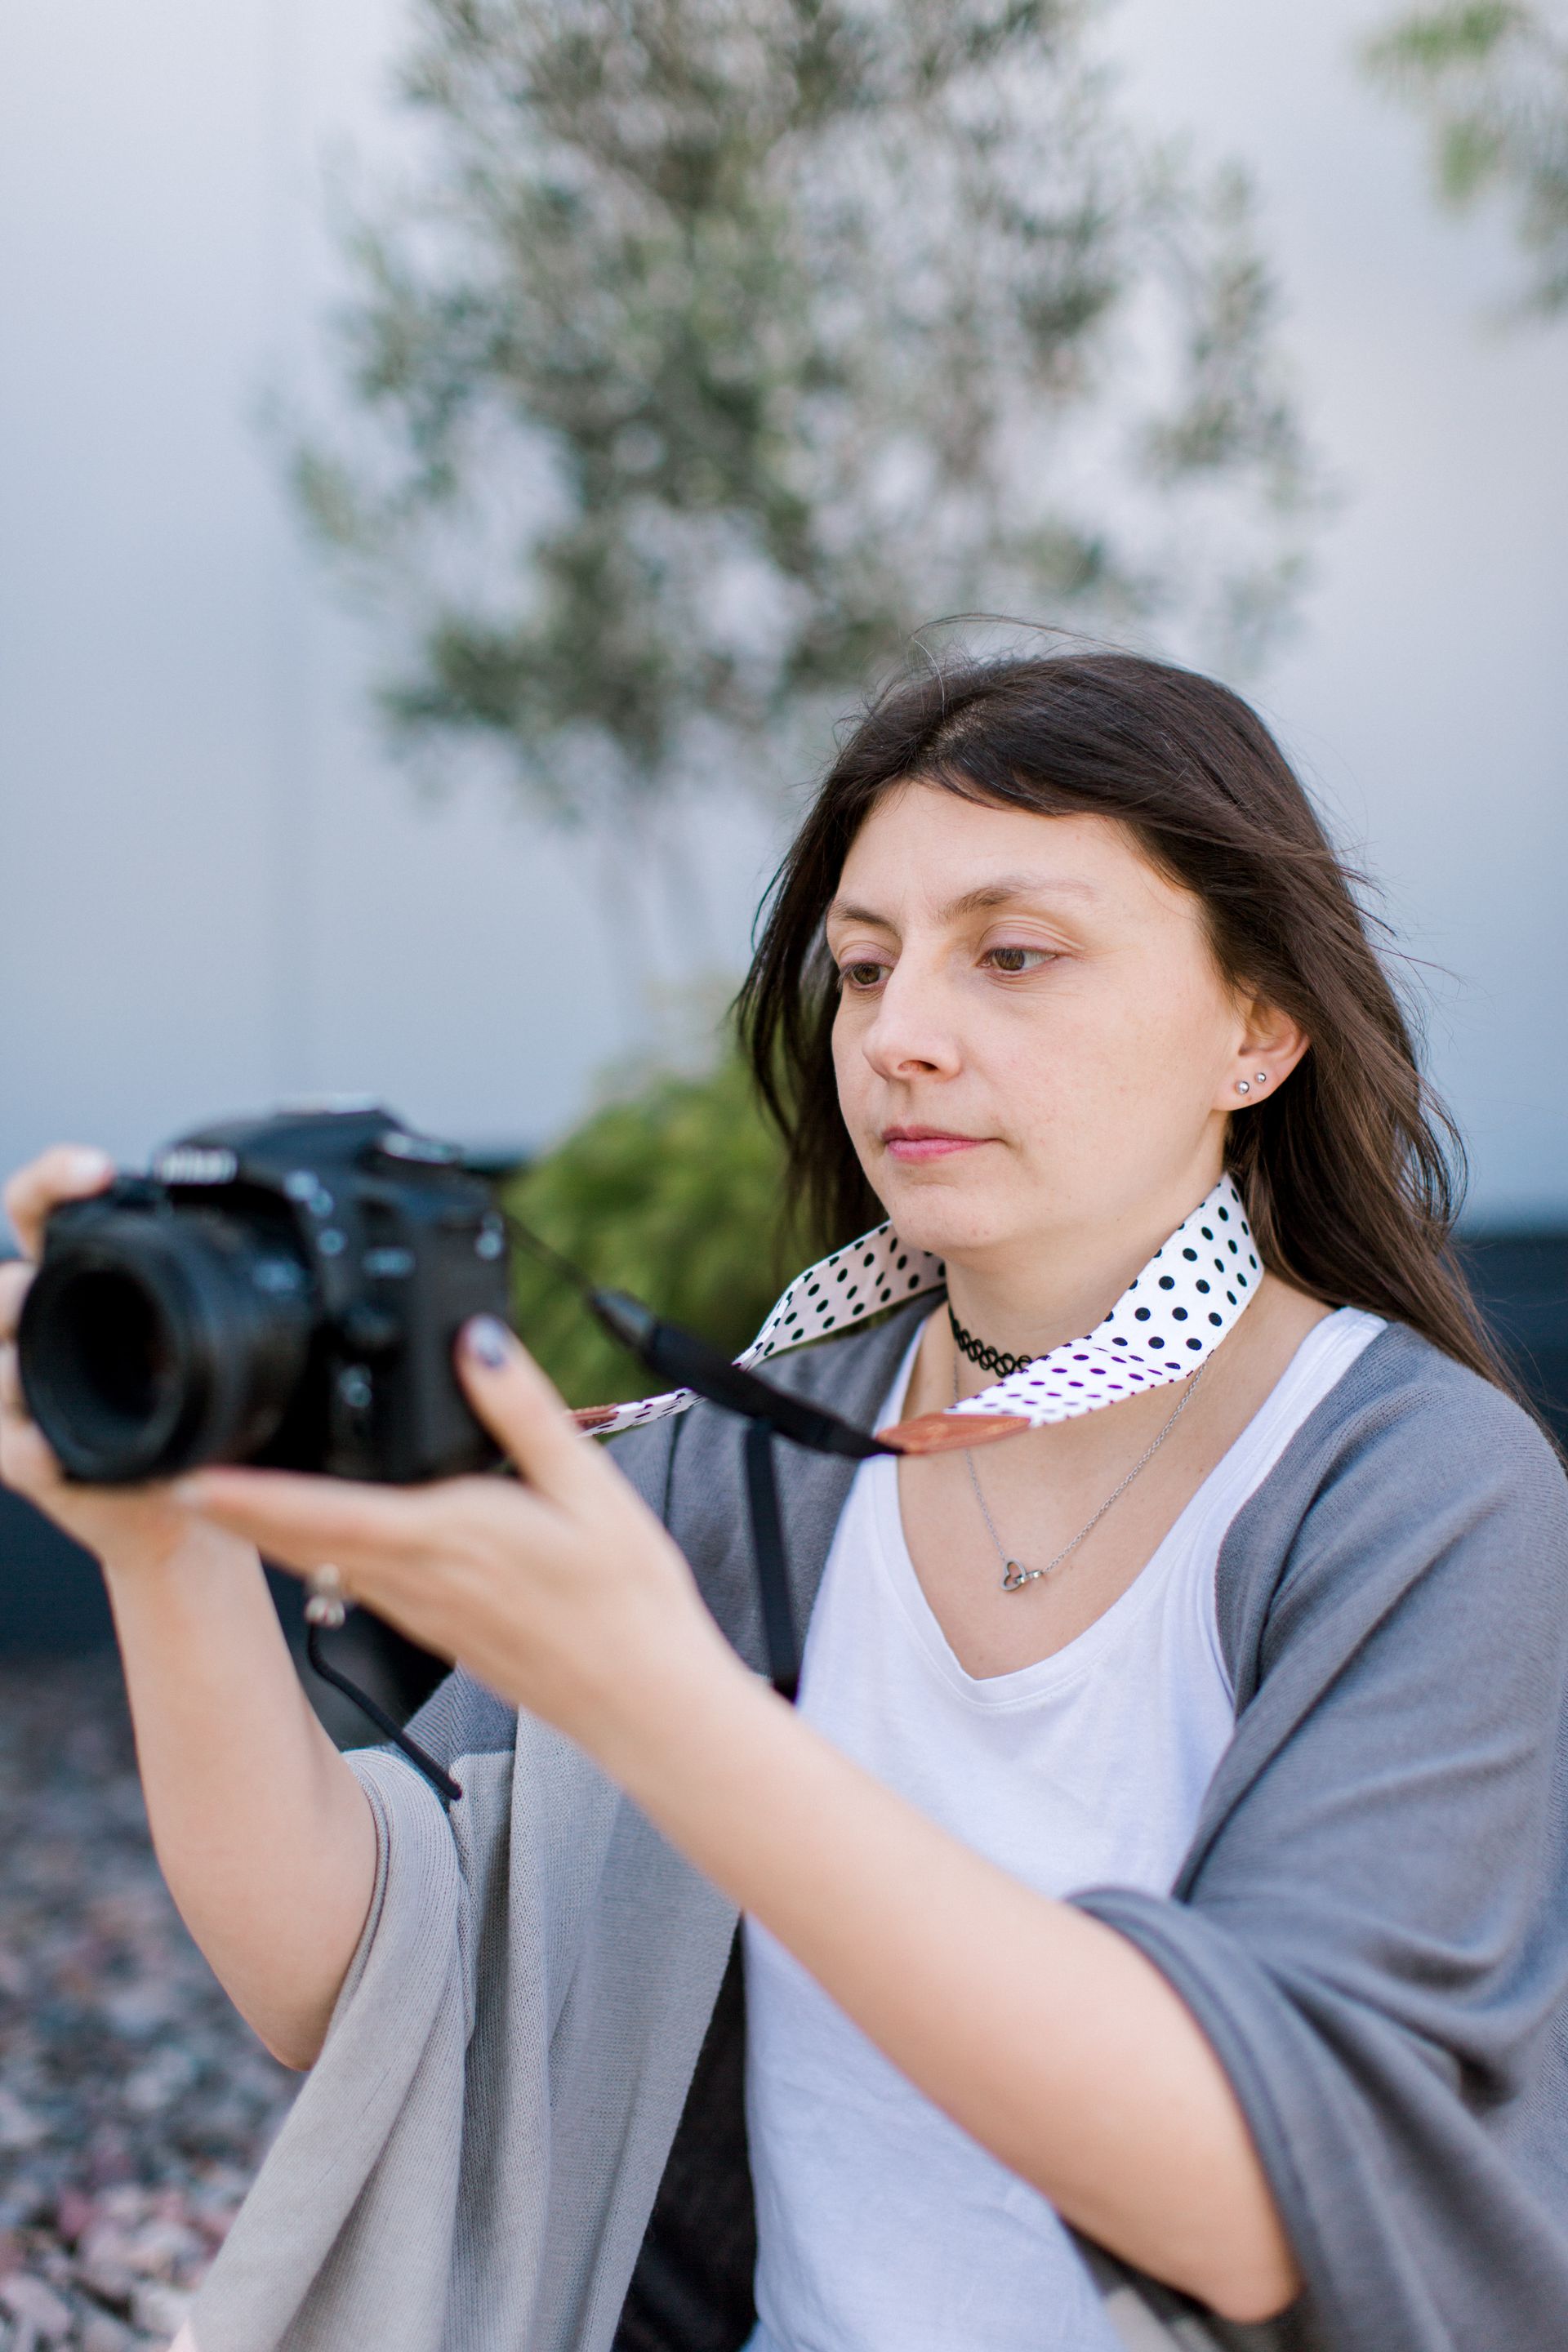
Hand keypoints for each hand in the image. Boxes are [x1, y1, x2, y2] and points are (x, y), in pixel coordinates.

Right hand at [0, 1146, 206, 1571]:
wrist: (176, 1502)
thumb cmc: (182, 1406)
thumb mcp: (196, 1338)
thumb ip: (201, 1293)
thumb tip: (265, 1254)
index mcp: (75, 1282)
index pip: (40, 1210)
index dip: (55, 1179)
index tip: (95, 1170)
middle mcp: (38, 1329)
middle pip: (0, 1285)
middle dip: (14, 1286)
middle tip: (34, 1286)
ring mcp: (21, 1394)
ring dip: (15, 1369)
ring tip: (36, 1374)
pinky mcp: (21, 1455)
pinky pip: (9, 1448)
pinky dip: (31, 1448)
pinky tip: (53, 1453)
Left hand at [172, 1318, 740, 1751]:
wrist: (647, 1703)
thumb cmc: (627, 1601)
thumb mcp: (590, 1487)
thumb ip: (523, 1409)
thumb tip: (476, 1337)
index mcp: (445, 1536)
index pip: (319, 1513)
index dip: (246, 1494)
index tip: (185, 1470)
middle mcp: (417, 1579)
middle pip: (296, 1540)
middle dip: (233, 1506)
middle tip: (174, 1463)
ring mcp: (422, 1611)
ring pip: (319, 1562)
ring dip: (266, 1528)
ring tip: (221, 1487)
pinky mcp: (436, 1628)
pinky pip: (354, 1581)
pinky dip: (316, 1549)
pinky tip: (316, 1528)